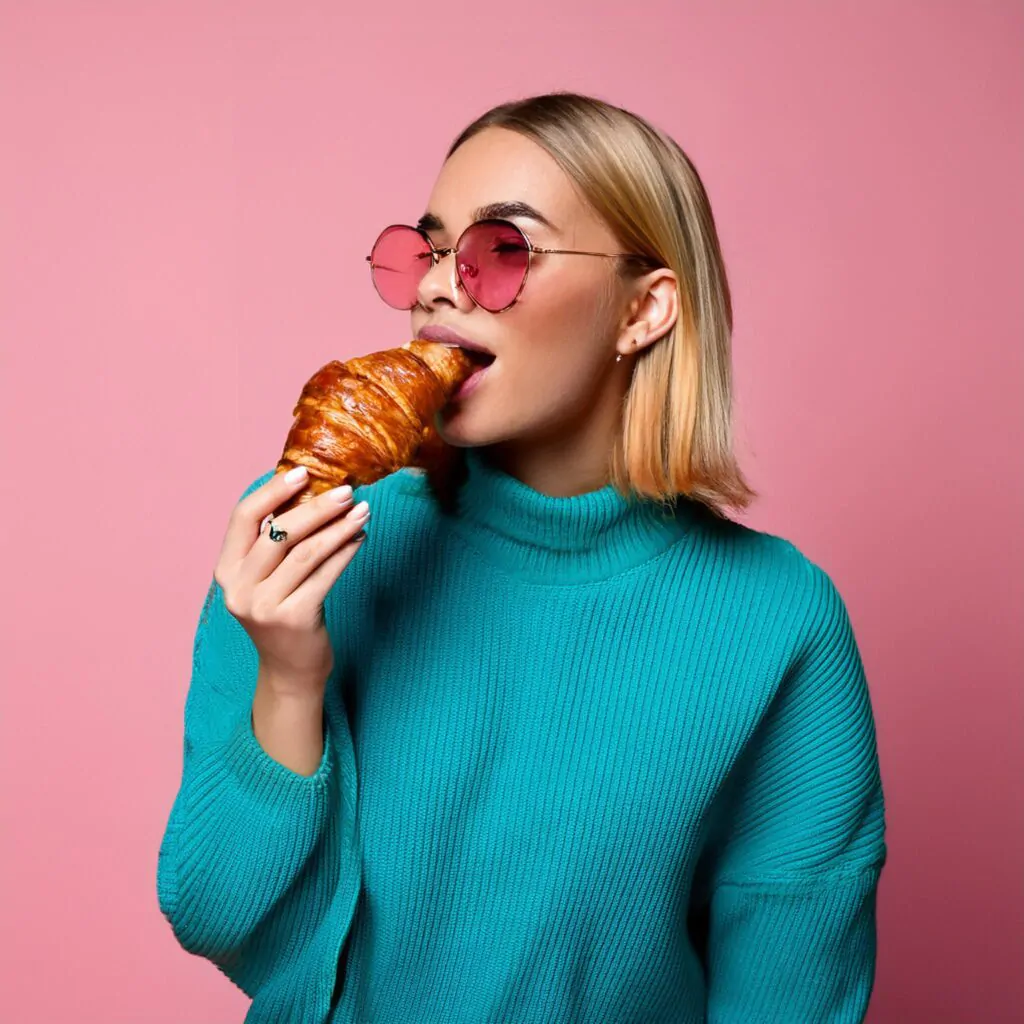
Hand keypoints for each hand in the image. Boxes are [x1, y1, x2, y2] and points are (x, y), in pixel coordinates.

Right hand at [213, 467, 369, 698]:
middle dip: (317, 507)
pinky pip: (325, 575)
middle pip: (279, 533)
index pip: (243, 518)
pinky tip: (360, 538)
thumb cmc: (283, 614)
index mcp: (226, 571)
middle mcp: (239, 588)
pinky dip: (346, 552)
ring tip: (363, 511)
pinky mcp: (294, 618)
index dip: (272, 491)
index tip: (303, 473)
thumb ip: (275, 543)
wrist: (290, 671)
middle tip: (347, 491)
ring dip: (338, 527)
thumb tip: (310, 491)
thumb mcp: (266, 579)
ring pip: (306, 552)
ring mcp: (264, 606)